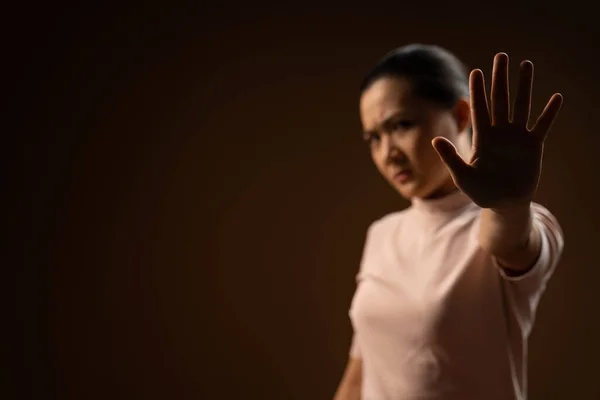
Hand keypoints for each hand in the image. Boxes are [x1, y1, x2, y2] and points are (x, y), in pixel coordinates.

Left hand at [432, 53, 562, 208]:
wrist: (503, 203)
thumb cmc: (480, 190)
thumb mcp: (462, 176)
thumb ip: (451, 157)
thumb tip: (435, 139)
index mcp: (482, 137)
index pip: (479, 108)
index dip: (478, 90)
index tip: (476, 72)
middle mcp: (499, 132)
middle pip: (499, 99)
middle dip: (500, 78)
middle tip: (500, 56)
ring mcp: (516, 137)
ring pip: (520, 105)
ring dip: (524, 86)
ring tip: (525, 64)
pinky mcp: (533, 145)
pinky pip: (542, 125)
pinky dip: (549, 113)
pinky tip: (556, 97)